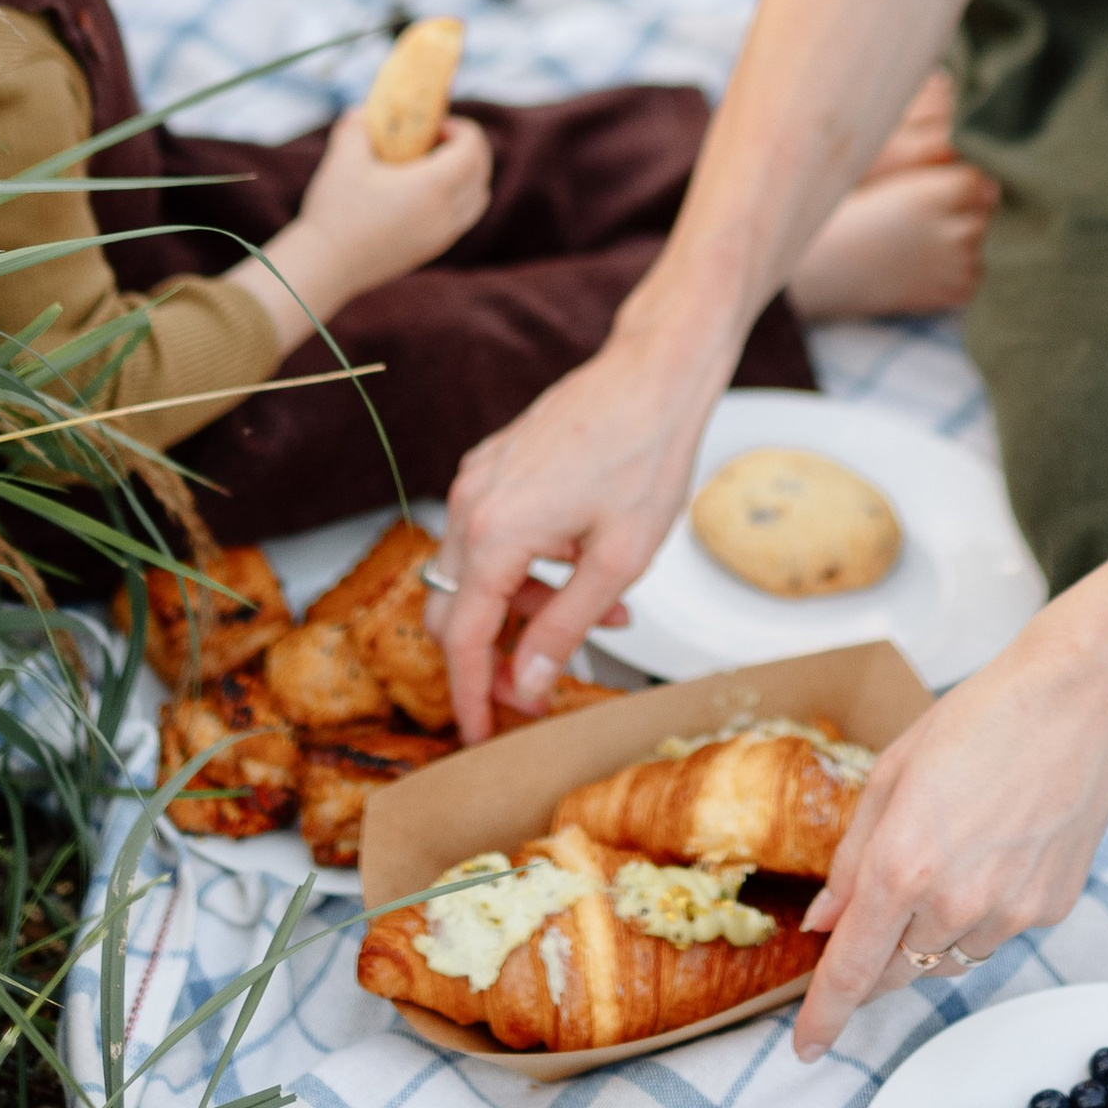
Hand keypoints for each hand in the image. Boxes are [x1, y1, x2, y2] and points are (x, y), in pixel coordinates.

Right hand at [274, 106, 491, 305]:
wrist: (324, 268)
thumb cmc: (335, 212)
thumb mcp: (342, 159)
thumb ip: (355, 127)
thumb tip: (362, 112)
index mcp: (432, 187)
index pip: (473, 151)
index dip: (463, 129)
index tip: (435, 124)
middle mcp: (445, 214)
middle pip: (481, 174)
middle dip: (469, 149)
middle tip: (438, 138)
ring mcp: (441, 237)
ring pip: (477, 200)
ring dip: (467, 175)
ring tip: (433, 165)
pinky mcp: (430, 252)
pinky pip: (462, 220)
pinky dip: (458, 199)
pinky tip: (421, 193)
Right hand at [436, 291, 733, 739]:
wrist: (655, 371)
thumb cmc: (646, 453)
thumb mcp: (618, 560)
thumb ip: (564, 627)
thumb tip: (524, 684)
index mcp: (494, 532)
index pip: (461, 637)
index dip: (470, 694)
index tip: (481, 735)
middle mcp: (471, 502)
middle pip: (453, 609)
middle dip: (492, 657)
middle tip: (539, 688)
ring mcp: (479, 478)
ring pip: (475, 572)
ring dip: (524, 608)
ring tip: (605, 617)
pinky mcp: (496, 463)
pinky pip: (491, 534)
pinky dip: (527, 566)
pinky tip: (584, 565)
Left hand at [791, 608, 1107, 1060]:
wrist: (1080, 700)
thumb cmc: (980, 719)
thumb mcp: (893, 773)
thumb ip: (852, 857)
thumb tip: (824, 923)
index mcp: (903, 864)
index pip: (851, 969)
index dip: (823, 1015)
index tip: (804, 1046)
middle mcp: (956, 902)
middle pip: (897, 970)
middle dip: (876, 958)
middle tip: (876, 912)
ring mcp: (1011, 913)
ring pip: (948, 955)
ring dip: (931, 929)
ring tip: (953, 850)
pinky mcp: (1051, 909)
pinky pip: (998, 932)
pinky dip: (984, 910)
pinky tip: (998, 848)